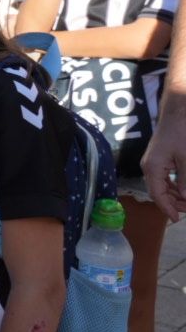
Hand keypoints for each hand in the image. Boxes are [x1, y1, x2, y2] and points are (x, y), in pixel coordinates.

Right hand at [143, 101, 185, 220]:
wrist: (178, 111)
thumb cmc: (181, 132)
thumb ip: (185, 179)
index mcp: (152, 168)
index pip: (157, 194)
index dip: (167, 209)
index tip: (177, 220)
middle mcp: (150, 167)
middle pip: (159, 192)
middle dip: (174, 203)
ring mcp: (154, 163)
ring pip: (162, 186)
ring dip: (175, 195)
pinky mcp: (160, 159)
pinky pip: (165, 178)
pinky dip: (175, 186)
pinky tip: (184, 190)